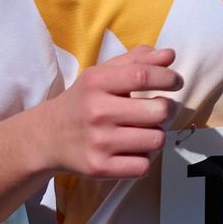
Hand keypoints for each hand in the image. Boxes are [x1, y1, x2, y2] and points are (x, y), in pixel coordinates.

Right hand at [42, 45, 181, 179]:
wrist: (47, 137)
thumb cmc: (83, 102)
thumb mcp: (102, 76)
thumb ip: (137, 62)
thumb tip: (170, 55)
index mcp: (96, 82)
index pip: (143, 76)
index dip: (168, 78)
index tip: (176, 82)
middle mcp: (96, 111)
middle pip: (158, 111)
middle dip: (166, 109)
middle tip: (158, 110)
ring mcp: (98, 142)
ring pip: (156, 140)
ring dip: (156, 135)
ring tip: (144, 131)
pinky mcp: (99, 168)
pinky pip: (143, 166)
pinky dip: (143, 159)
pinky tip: (132, 150)